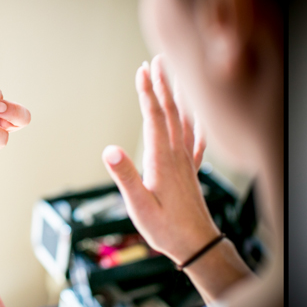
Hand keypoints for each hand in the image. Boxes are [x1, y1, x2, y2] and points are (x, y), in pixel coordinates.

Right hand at [101, 55, 218, 264]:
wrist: (198, 245)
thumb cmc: (167, 229)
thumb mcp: (139, 206)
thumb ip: (125, 177)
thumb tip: (109, 150)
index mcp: (162, 160)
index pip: (154, 118)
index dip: (147, 93)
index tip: (141, 70)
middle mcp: (177, 155)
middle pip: (170, 112)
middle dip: (162, 85)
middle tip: (156, 60)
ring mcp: (186, 162)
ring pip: (183, 121)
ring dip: (177, 98)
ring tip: (173, 78)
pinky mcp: (191, 171)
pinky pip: (194, 139)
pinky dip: (195, 121)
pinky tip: (197, 116)